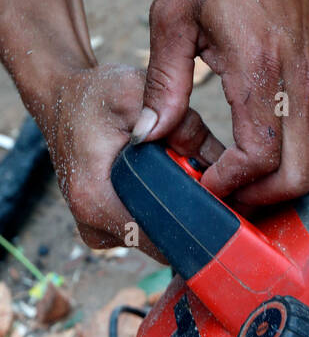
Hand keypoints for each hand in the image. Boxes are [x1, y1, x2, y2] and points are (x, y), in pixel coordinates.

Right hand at [43, 64, 221, 250]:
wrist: (59, 101)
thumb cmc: (94, 96)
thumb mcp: (137, 94)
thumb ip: (181, 124)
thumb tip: (221, 162)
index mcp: (96, 201)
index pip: (163, 238)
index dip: (197, 222)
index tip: (219, 201)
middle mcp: (93, 226)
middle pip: (164, 242)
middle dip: (189, 214)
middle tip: (200, 178)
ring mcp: (98, 233)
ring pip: (157, 239)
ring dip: (174, 213)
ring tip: (179, 175)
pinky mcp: (103, 231)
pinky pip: (144, 232)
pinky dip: (160, 211)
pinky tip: (163, 185)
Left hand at [138, 0, 308, 206]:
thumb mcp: (174, 11)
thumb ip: (162, 79)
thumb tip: (148, 134)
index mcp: (259, 71)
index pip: (258, 156)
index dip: (231, 184)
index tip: (203, 186)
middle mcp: (294, 91)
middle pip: (297, 179)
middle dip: (260, 201)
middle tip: (222, 196)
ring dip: (273, 190)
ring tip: (233, 184)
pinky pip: (306, 152)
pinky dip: (280, 170)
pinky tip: (246, 161)